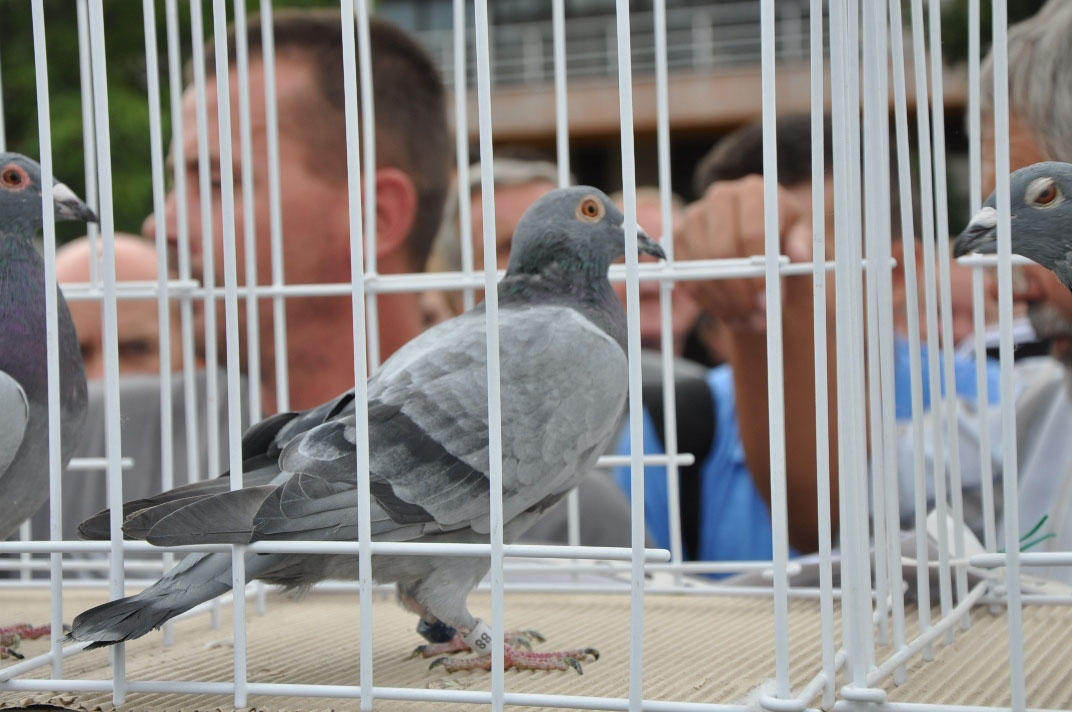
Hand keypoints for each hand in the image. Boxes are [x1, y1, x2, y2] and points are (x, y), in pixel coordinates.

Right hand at [676, 176, 812, 332]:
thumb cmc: (785, 239)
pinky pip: (687, 277)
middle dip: (739, 290)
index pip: (752, 232)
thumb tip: (799, 254)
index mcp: (754, 192)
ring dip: (723, 300)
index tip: (766, 300)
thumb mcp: (802, 240)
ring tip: (746, 318)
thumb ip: (803, 245)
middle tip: (755, 315)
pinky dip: (708, 300)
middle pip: (722, 250)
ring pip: (701, 267)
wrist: (759, 243)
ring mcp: (694, 217)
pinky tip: (728, 312)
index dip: (758, 270)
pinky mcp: (677, 239)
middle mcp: (720, 197)